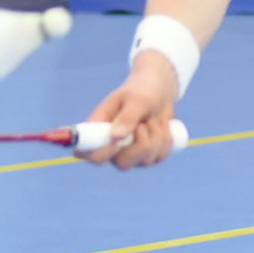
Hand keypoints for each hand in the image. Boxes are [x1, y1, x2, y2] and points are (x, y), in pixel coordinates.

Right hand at [78, 52, 182, 170]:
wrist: (160, 89)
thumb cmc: (143, 89)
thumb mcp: (138, 99)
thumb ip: (127, 117)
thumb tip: (115, 137)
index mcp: (99, 129)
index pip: (88, 153)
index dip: (102, 153)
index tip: (118, 142)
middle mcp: (111, 145)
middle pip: (122, 163)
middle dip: (142, 144)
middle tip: (146, 123)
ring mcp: (129, 153)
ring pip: (145, 160)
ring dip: (157, 136)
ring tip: (154, 118)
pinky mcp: (146, 155)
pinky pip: (159, 157)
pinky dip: (166, 140)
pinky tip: (162, 126)